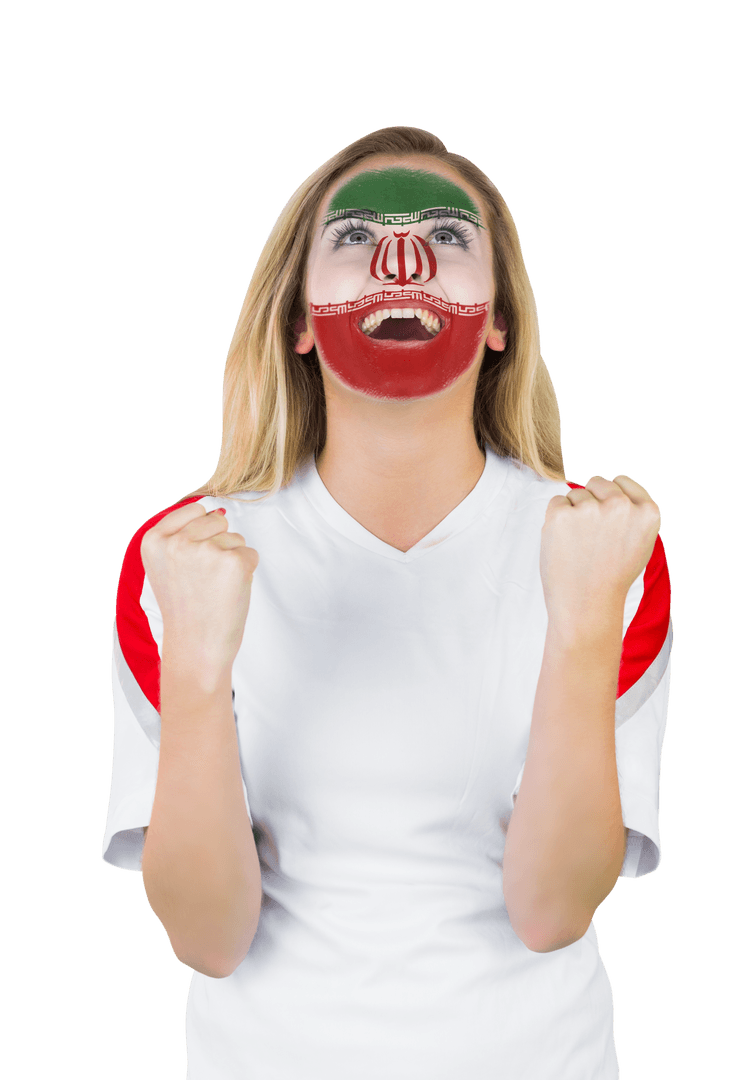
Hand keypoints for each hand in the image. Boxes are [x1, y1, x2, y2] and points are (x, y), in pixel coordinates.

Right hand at [140, 503, 258, 681]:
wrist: (195, 648)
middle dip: (218, 546)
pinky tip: (228, 593)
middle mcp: (177, 542)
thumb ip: (183, 534)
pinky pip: (251, 554)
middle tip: (203, 581)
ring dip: (231, 560)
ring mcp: (205, 551)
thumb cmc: (185, 608)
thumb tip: (219, 511)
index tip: (191, 565)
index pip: (193, 510)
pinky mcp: (234, 563)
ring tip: (214, 589)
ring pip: (235, 538)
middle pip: (216, 521)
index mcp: (154, 540)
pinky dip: (246, 572)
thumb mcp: (167, 566)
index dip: (200, 536)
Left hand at [540, 475, 660, 635]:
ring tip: (580, 546)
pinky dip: (556, 520)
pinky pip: (556, 502)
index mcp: (647, 511)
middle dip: (591, 502)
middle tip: (592, 538)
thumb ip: (632, 512)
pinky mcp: (562, 515)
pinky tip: (565, 544)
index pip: (622, 481)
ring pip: (575, 494)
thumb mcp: (638, 543)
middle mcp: (621, 506)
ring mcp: (590, 509)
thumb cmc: (611, 576)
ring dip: (573, 514)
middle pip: (597, 482)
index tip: (607, 520)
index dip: (610, 498)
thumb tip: (613, 484)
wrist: (586, 606)